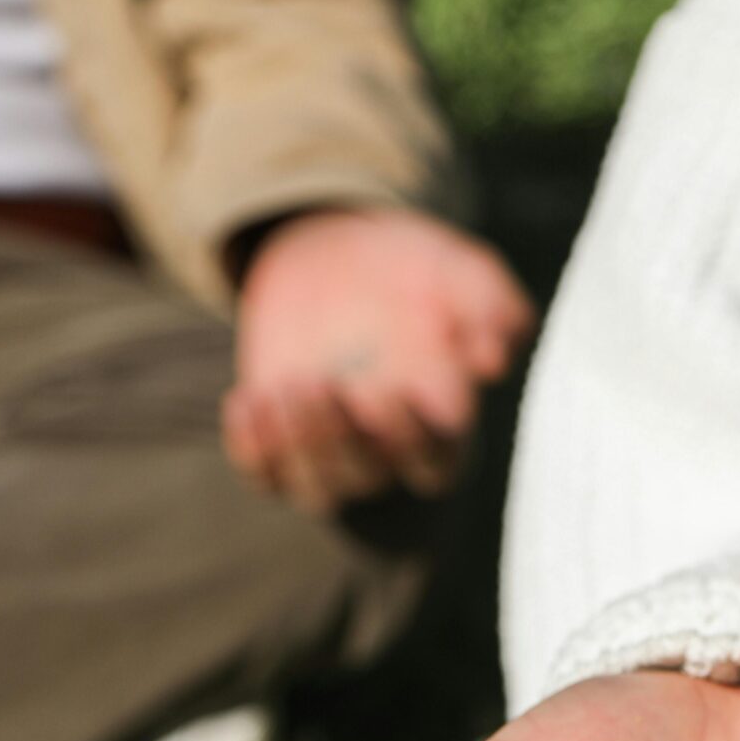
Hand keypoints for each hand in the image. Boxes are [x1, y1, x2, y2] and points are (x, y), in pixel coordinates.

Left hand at [223, 207, 535, 516]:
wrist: (338, 252)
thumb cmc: (414, 269)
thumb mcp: (460, 271)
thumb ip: (491, 306)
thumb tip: (494, 362)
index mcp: (438, 423)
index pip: (432, 462)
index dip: (411, 442)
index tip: (391, 393)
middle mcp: (385, 450)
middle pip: (365, 477)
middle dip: (339, 441)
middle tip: (319, 386)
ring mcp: (329, 450)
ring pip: (316, 489)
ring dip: (297, 449)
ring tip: (284, 390)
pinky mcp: (280, 440)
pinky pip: (264, 477)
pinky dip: (251, 452)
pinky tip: (245, 400)